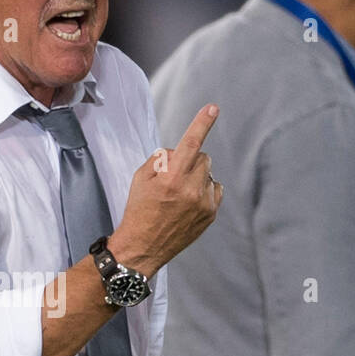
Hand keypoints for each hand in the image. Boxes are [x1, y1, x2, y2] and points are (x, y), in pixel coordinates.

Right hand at [111, 103, 221, 276]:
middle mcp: (190, 189)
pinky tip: (189, 202)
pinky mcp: (210, 214)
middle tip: (173, 175)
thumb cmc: (139, 210)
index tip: (213, 108)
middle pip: (202, 157)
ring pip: (208, 173)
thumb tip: (179, 152)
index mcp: (171, 178)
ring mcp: (203, 203)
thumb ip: (162, 158)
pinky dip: (204, 190)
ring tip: (179, 194)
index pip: (190, 143)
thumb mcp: (140, 178)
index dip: (202, 123)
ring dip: (196, 176)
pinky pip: (215, 188)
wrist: (142, 247)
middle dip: (189, 160)